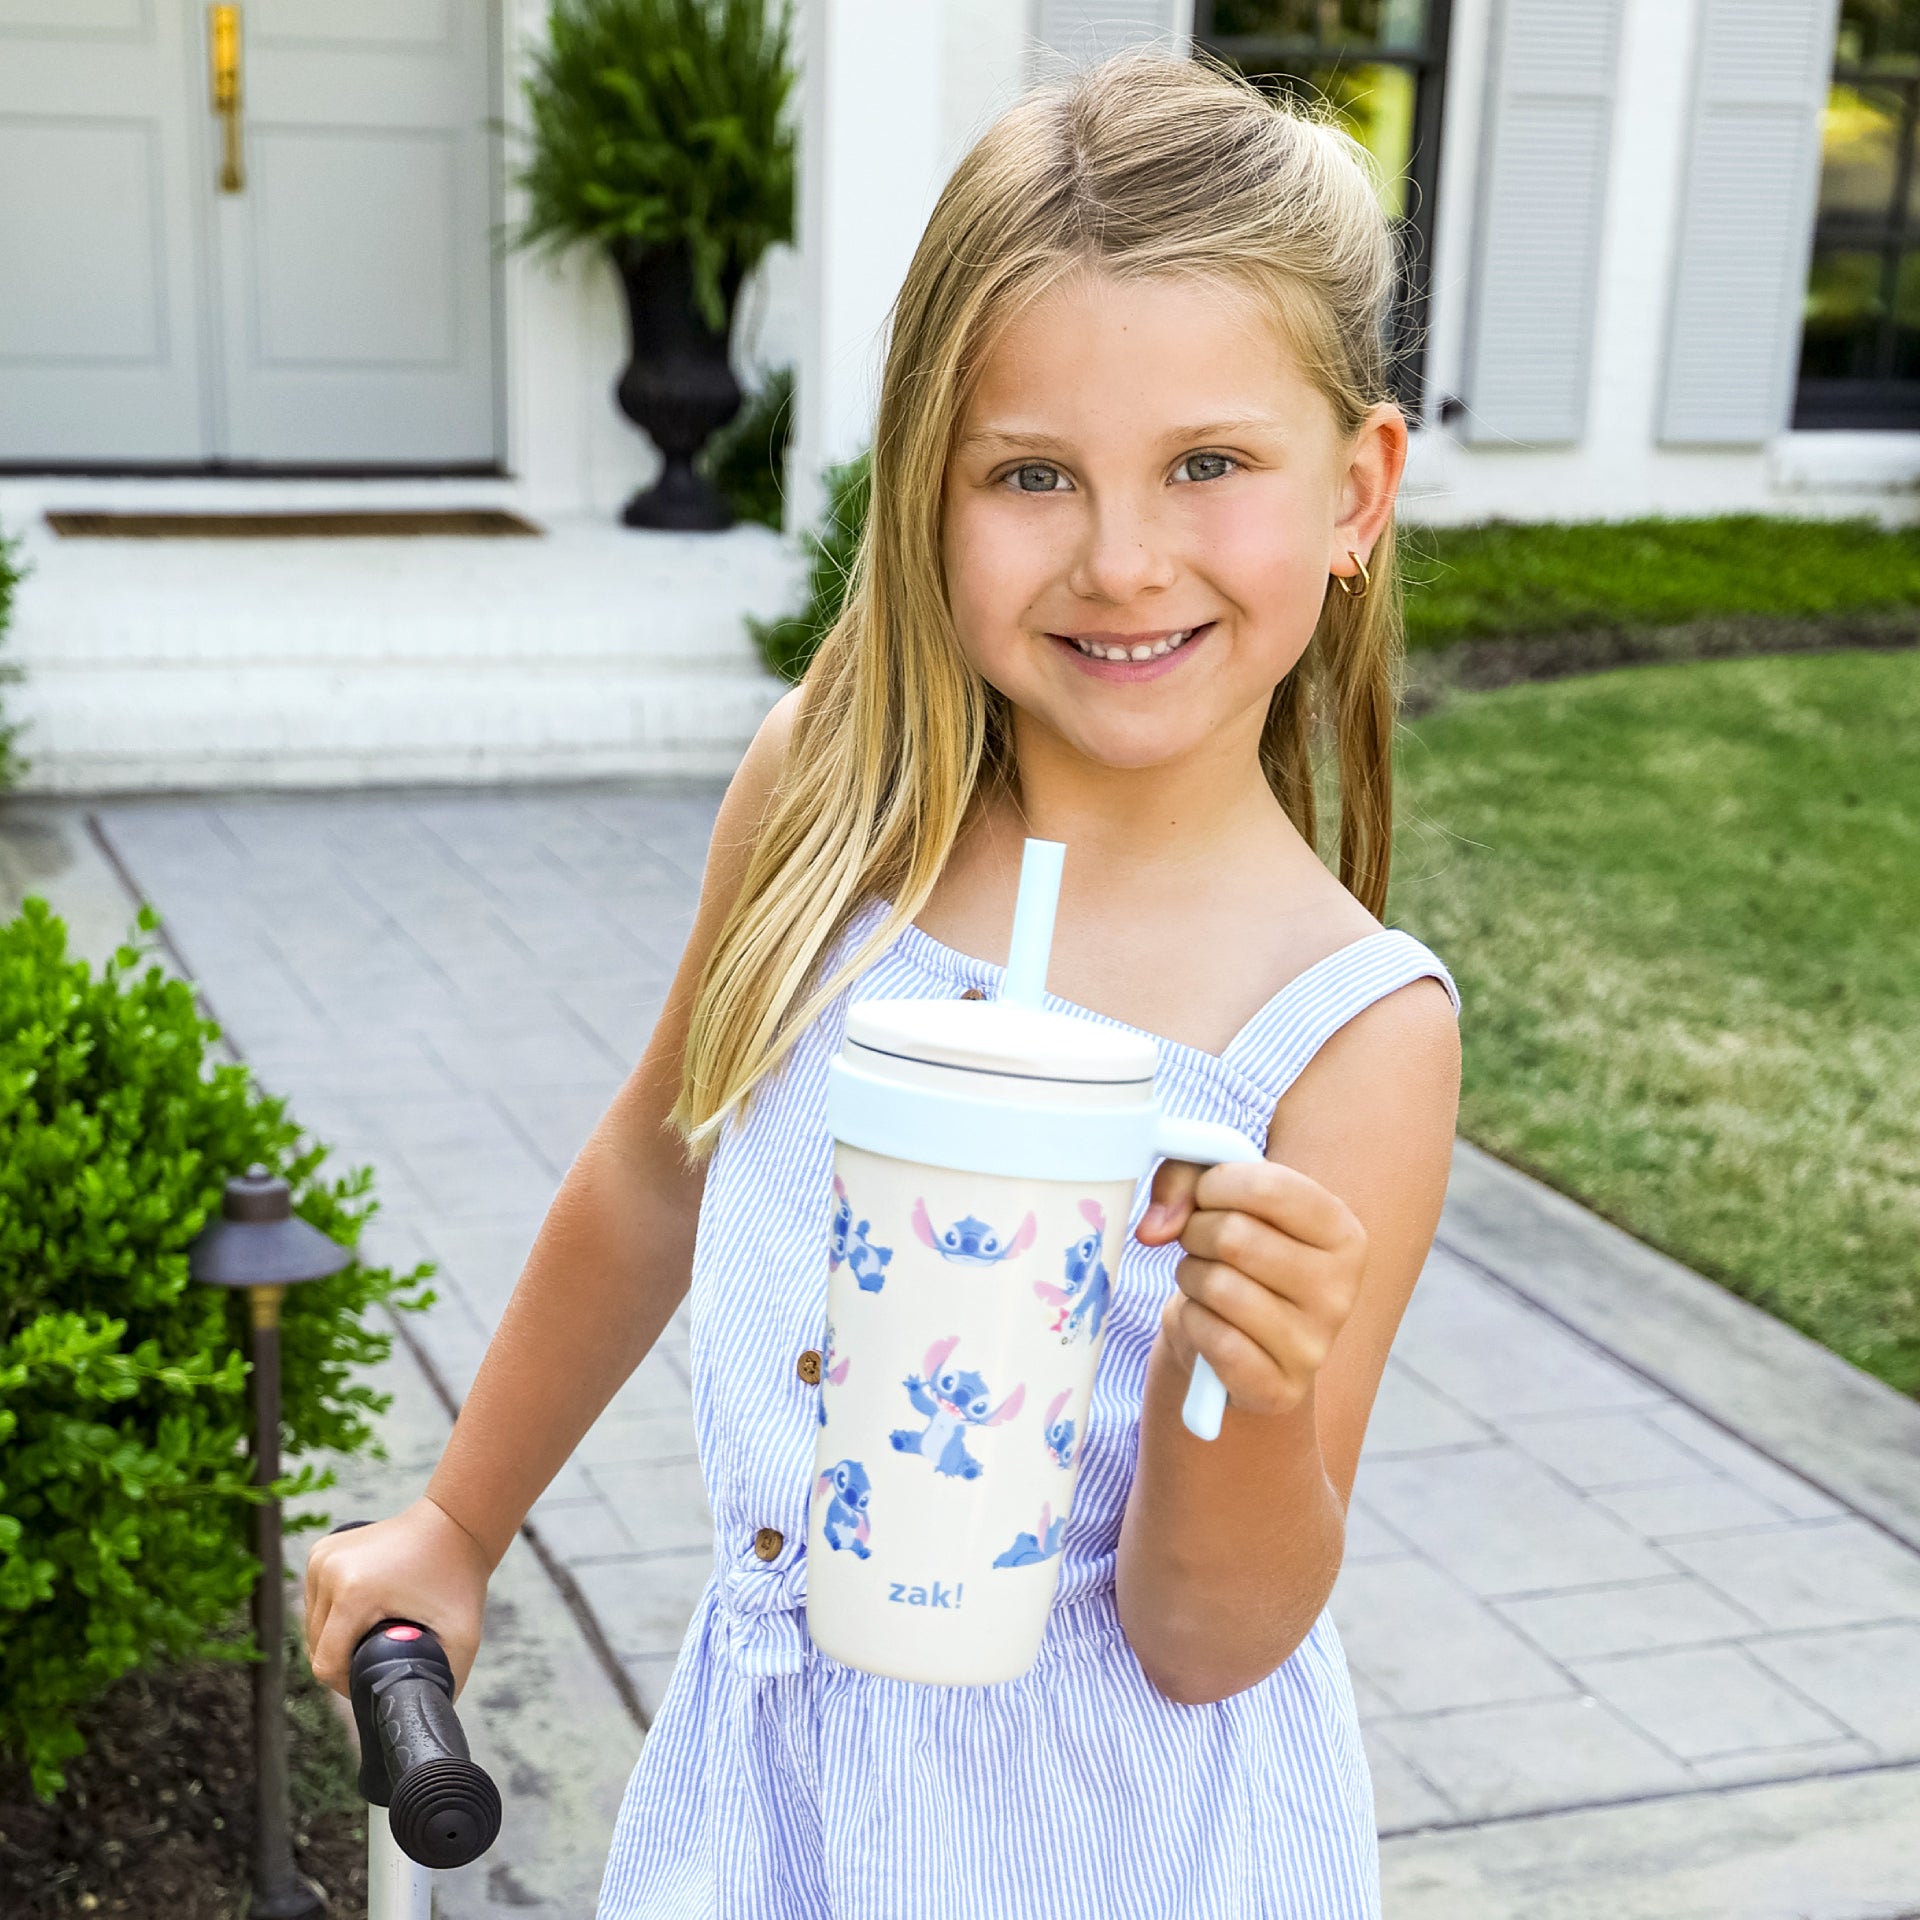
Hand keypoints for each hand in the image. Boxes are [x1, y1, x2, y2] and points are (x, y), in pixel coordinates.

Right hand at [302, 1495, 492, 1700]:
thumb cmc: (460, 1580)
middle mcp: (328, 1570)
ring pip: (312, 1627)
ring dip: (338, 1638)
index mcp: (354, 1592)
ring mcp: (321, 1557)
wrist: (456, 1523)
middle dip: (345, 1661)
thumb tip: (422, 1722)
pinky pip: (315, 1603)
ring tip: (375, 1634)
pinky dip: (334, 1616)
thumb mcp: (462, 1638)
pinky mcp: (320, 1551)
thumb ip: (442, 1685)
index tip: (378, 1677)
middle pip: (316, 1647)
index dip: (349, 1683)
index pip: (327, 1665)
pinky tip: (362, 1613)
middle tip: (381, 1656)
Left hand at [1135, 1157, 1367, 1420]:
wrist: (1241, 1344)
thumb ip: (1185, 1178)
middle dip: (1194, 1233)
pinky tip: (1207, 1322)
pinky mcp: (1281, 1389)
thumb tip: (1155, 1227)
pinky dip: (1193, 1322)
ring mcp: (1315, 1344)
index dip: (1213, 1185)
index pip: (1267, 1187)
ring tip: (1204, 1282)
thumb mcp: (1216, 1200)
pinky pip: (1214, 1338)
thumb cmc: (1233, 1258)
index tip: (1205, 1196)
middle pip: (1234, 1237)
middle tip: (1200, 1244)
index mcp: (1341, 1232)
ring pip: (1219, 1286)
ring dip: (1191, 1277)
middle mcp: (1340, 1289)